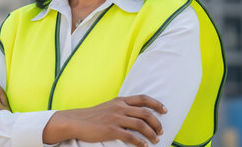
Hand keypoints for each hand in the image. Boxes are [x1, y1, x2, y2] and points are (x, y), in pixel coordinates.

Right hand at [43, 94, 166, 146]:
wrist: (76, 121)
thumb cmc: (92, 116)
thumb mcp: (108, 106)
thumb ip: (121, 107)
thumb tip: (136, 113)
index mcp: (120, 101)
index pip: (143, 99)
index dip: (156, 104)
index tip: (164, 110)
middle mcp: (119, 107)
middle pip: (145, 113)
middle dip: (156, 122)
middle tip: (160, 131)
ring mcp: (115, 118)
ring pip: (141, 125)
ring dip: (151, 133)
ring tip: (155, 140)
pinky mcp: (111, 130)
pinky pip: (131, 136)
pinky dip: (140, 142)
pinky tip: (144, 146)